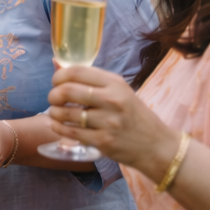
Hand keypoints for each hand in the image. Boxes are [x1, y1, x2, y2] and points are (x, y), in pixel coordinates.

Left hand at [46, 66, 177, 177]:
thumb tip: (56, 64)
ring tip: (56, 113)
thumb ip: (91, 80)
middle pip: (67, 91)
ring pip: (65, 113)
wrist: (155, 145)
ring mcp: (108, 122)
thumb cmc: (133, 115)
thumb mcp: (119, 91)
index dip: (59, 75)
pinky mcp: (103, 141)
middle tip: (53, 99)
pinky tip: (58, 125)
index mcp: (115, 84)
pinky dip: (58, 128)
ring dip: (54, 112)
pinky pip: (70, 132)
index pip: (78, 72)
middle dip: (53, 94)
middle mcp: (112, 100)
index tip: (56, 81)